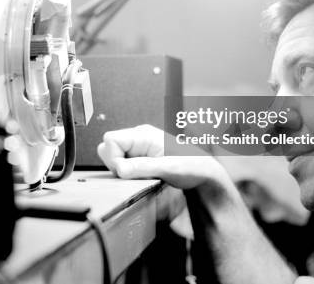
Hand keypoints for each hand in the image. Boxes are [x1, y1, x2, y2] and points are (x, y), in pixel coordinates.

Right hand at [97, 124, 231, 189]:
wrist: (205, 175)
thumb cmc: (193, 166)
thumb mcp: (168, 167)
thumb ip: (142, 167)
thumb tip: (120, 169)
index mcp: (143, 134)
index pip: (110, 139)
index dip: (113, 157)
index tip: (127, 171)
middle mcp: (138, 139)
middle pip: (108, 149)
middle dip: (116, 165)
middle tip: (136, 174)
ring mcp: (138, 149)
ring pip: (114, 159)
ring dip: (124, 172)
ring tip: (144, 176)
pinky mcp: (140, 159)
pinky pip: (122, 166)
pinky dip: (128, 175)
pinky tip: (143, 177)